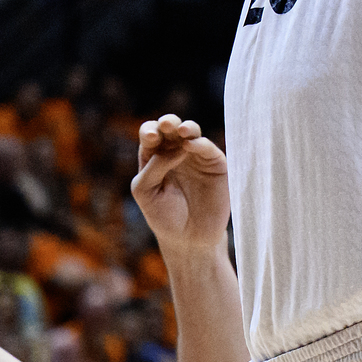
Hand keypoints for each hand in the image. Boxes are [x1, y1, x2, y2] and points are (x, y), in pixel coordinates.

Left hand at [131, 115, 229, 252]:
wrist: (189, 239)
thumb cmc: (163, 215)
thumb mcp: (146, 191)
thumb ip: (154, 166)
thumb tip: (176, 147)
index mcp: (154, 156)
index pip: (151, 135)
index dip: (150, 131)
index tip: (151, 138)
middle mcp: (175, 152)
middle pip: (171, 128)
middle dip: (168, 122)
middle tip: (166, 125)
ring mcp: (196, 157)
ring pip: (192, 132)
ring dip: (186, 127)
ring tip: (181, 130)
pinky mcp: (215, 164)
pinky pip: (207, 148)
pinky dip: (200, 144)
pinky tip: (191, 146)